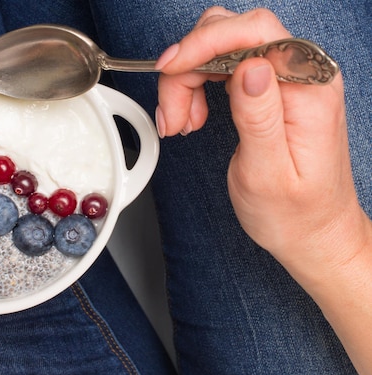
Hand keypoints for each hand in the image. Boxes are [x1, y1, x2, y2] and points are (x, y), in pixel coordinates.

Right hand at [155, 6, 371, 281]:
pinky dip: (196, 86)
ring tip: (181, 123)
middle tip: (173, 114)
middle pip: (232, 35)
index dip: (206, 42)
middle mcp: (302, 75)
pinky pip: (223, 68)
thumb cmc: (294, 213)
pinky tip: (192, 116)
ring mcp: (285, 79)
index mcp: (309, 90)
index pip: (256, 33)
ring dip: (189, 80)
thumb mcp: (269, 173)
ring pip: (221, 48)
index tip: (171, 68)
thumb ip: (260, 116)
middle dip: (190, 67)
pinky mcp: (269, 89)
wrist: (312, 233)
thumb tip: (250, 68)